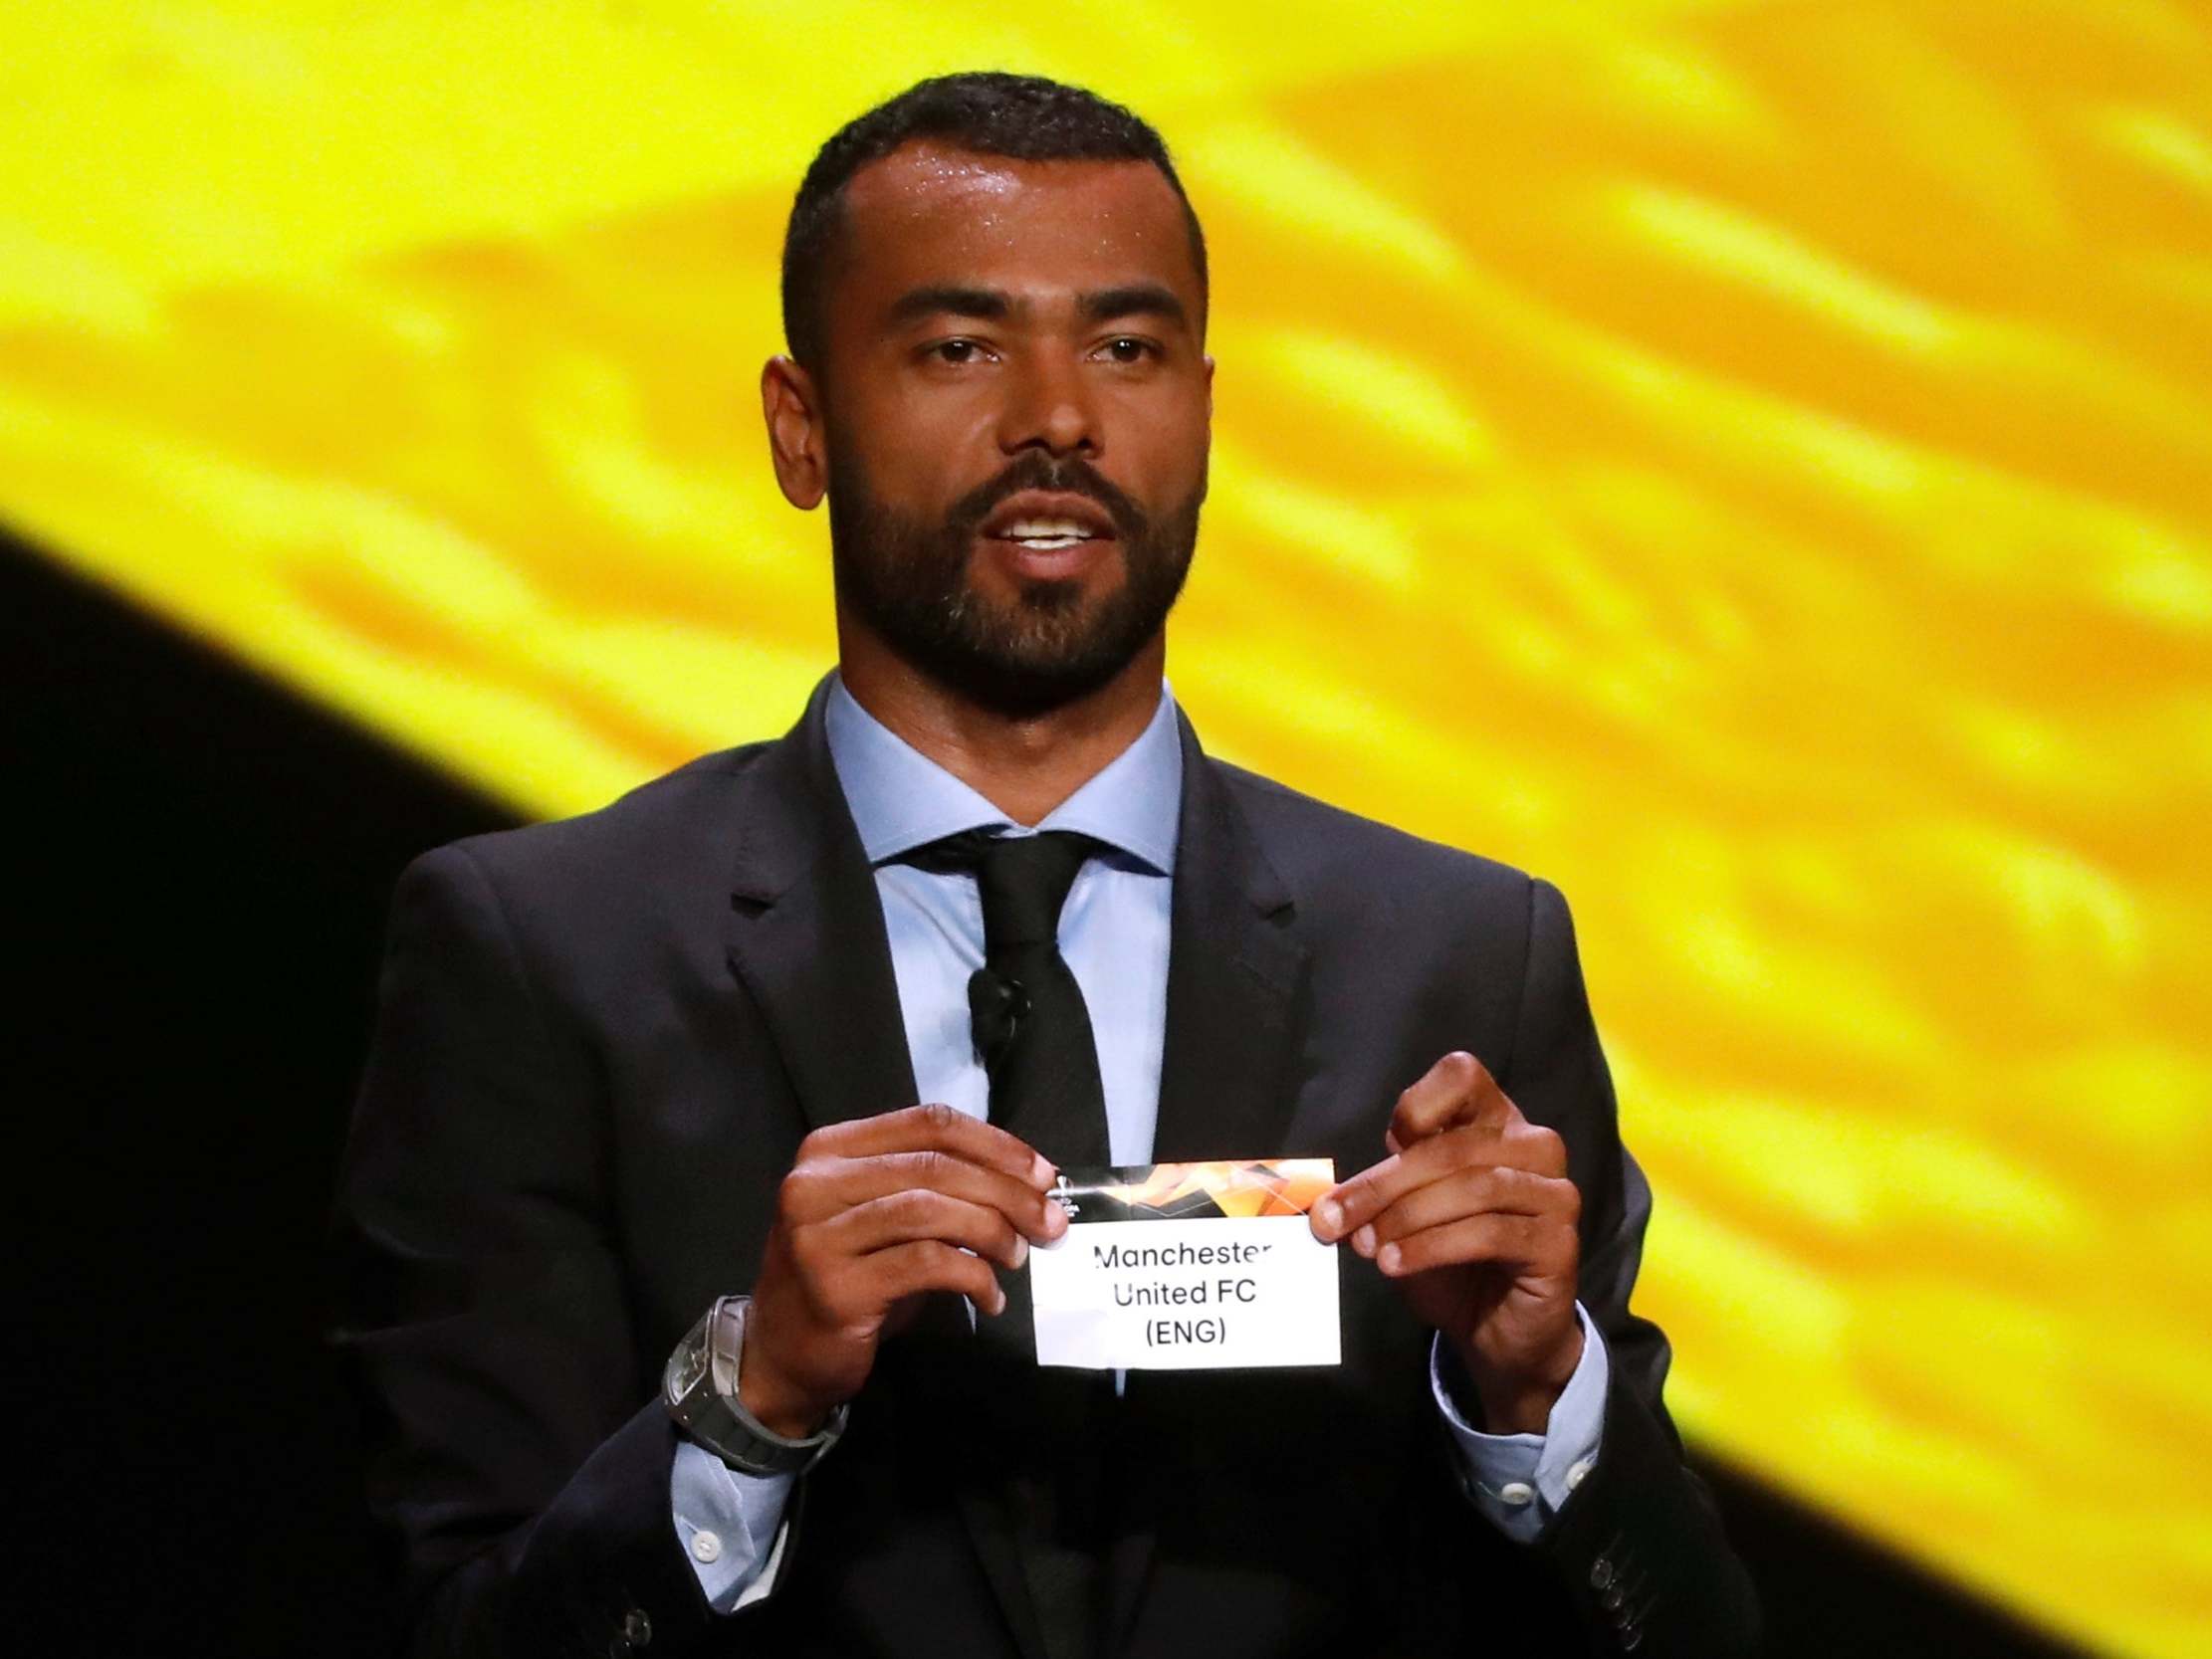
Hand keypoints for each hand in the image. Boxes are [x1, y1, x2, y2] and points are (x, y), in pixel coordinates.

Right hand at [739, 1103, 1067, 1436]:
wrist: (779, 1354)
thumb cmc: (846, 1278)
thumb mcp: (883, 1218)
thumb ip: (935, 1190)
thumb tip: (1026, 1186)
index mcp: (829, 1149)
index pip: (928, 1123)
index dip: (995, 1144)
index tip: (1043, 1174)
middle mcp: (815, 1182)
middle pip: (935, 1166)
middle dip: (1007, 1192)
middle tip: (1050, 1223)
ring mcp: (818, 1234)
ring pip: (931, 1210)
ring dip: (992, 1232)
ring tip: (1018, 1256)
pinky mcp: (835, 1287)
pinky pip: (925, 1265)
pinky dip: (972, 1276)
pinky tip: (990, 1296)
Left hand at [1311, 1052, 1581, 1433]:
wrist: (1497, 1330)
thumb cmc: (1450, 1260)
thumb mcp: (1406, 1214)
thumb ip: (1382, 1192)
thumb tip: (1329, 1203)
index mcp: (1495, 1122)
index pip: (1463, 1076)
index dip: (1421, 1101)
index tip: (1388, 1141)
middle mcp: (1534, 1146)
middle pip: (1453, 1147)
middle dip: (1384, 1185)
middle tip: (1335, 1221)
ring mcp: (1554, 1193)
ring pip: (1473, 1188)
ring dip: (1407, 1218)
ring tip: (1368, 1248)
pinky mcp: (1559, 1241)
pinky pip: (1491, 1233)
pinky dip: (1433, 1247)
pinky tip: (1396, 1264)